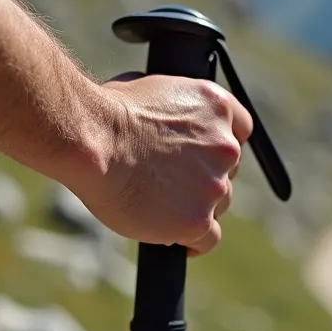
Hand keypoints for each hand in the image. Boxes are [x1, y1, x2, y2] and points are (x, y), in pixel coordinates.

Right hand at [73, 73, 252, 256]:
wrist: (91, 141)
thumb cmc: (106, 112)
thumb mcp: (151, 89)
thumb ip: (174, 108)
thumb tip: (164, 121)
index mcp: (217, 106)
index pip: (240, 130)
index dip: (218, 147)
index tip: (203, 158)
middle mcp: (225, 146)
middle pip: (228, 171)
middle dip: (204, 178)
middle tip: (171, 184)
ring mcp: (214, 185)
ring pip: (219, 205)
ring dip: (196, 207)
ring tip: (161, 207)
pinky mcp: (197, 220)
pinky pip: (208, 239)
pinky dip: (193, 241)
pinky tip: (175, 240)